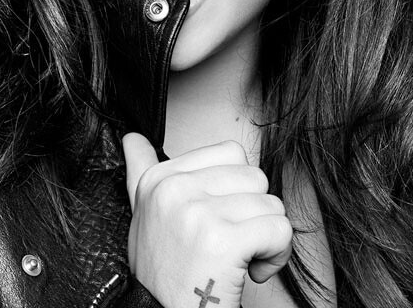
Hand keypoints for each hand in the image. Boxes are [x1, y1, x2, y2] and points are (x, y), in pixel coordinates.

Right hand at [123, 133, 291, 307]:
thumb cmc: (164, 273)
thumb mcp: (144, 216)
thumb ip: (141, 171)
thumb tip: (133, 138)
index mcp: (159, 179)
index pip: (230, 153)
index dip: (235, 189)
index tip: (218, 218)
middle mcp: (174, 190)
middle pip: (254, 177)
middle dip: (254, 214)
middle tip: (232, 244)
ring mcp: (198, 213)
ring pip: (271, 204)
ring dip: (266, 238)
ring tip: (240, 259)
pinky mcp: (223, 240)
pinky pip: (279, 229)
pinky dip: (276, 255)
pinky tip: (251, 271)